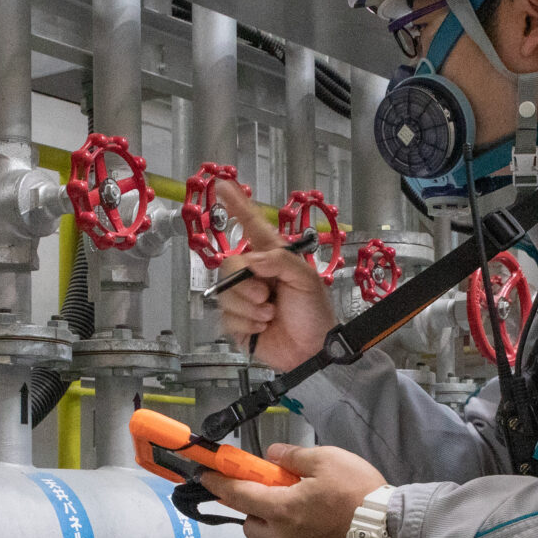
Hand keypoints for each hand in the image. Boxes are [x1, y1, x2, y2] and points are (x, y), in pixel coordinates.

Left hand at [196, 443, 386, 537]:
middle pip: (249, 524)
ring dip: (272, 522)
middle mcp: (283, 536)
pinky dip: (293, 533)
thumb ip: (293, 456)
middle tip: (266, 491)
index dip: (219, 483)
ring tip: (295, 506)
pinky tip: (313, 521)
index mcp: (282, 509)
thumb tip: (272, 456)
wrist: (389, 529)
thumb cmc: (358, 492)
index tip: (205, 476)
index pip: (239, 495)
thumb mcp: (326, 459)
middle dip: (250, 508)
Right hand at [211, 182, 335, 370]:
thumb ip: (280, 262)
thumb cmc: (315, 313)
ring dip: (250, 307)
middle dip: (247, 283)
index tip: (223, 186)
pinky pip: (227, 316)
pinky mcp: (237, 322)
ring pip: (226, 293)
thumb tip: (251, 260)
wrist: (312, 351)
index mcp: (273, 259)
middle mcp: (255, 276)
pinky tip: (263, 326)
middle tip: (267, 295)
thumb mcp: (306, 280)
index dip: (237, 206)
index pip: (251, 226)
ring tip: (270, 314)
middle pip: (231, 265)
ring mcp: (244, 299)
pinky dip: (246, 323)